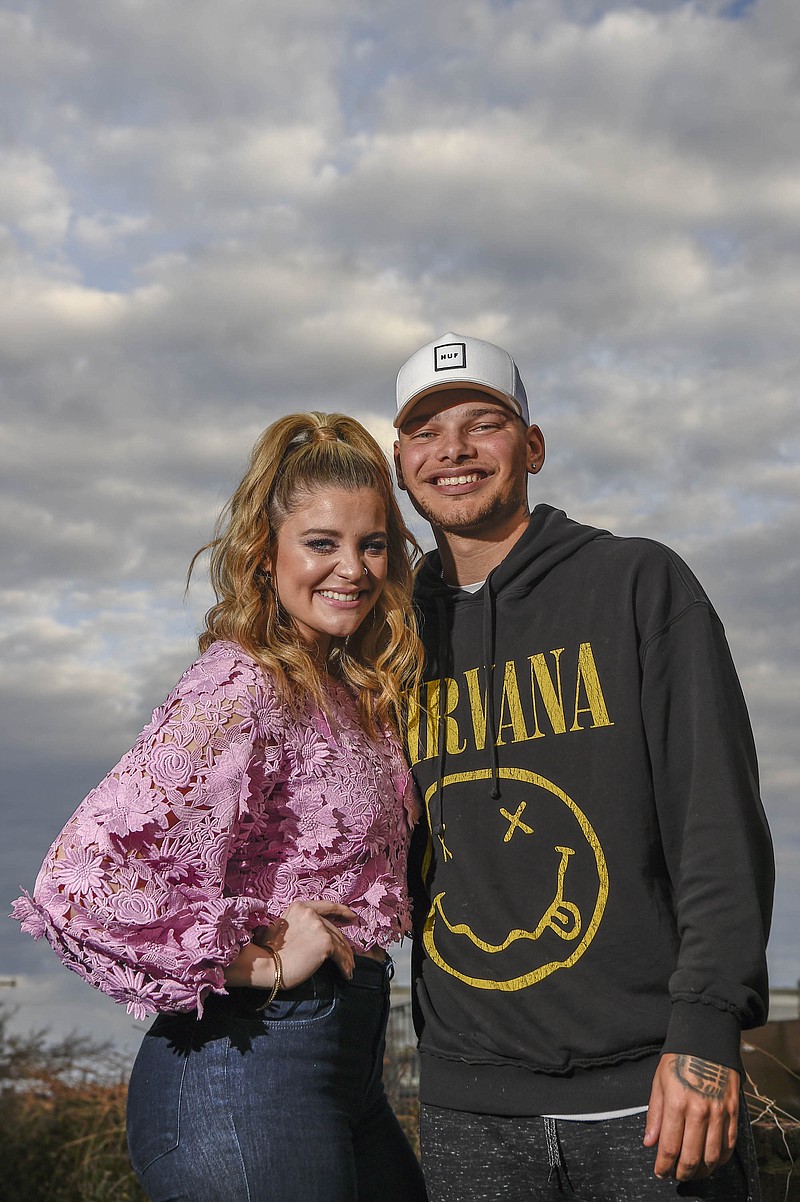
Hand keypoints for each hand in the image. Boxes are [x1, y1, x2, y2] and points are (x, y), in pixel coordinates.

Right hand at [253, 899, 356, 987]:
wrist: (266, 964)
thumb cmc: (268, 951)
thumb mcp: (282, 927)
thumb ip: (300, 925)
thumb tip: (314, 935)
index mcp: (300, 907)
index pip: (327, 906)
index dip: (342, 911)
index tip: (352, 917)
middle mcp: (311, 913)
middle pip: (334, 929)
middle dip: (343, 944)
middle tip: (350, 955)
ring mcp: (319, 927)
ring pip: (340, 943)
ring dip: (346, 957)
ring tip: (349, 968)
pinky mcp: (325, 943)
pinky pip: (340, 955)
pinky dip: (345, 965)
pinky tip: (346, 973)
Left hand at [644, 1053, 738, 1180]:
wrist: (706, 1039)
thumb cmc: (679, 1059)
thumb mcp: (659, 1082)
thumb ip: (655, 1115)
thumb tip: (649, 1143)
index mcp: (677, 1103)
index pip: (669, 1147)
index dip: (664, 1165)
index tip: (660, 1171)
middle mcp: (699, 1111)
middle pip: (692, 1157)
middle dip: (682, 1172)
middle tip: (676, 1175)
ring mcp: (719, 1112)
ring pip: (712, 1156)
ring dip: (702, 1171)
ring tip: (693, 1172)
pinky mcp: (734, 1112)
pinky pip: (729, 1145)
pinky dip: (720, 1159)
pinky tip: (711, 1161)